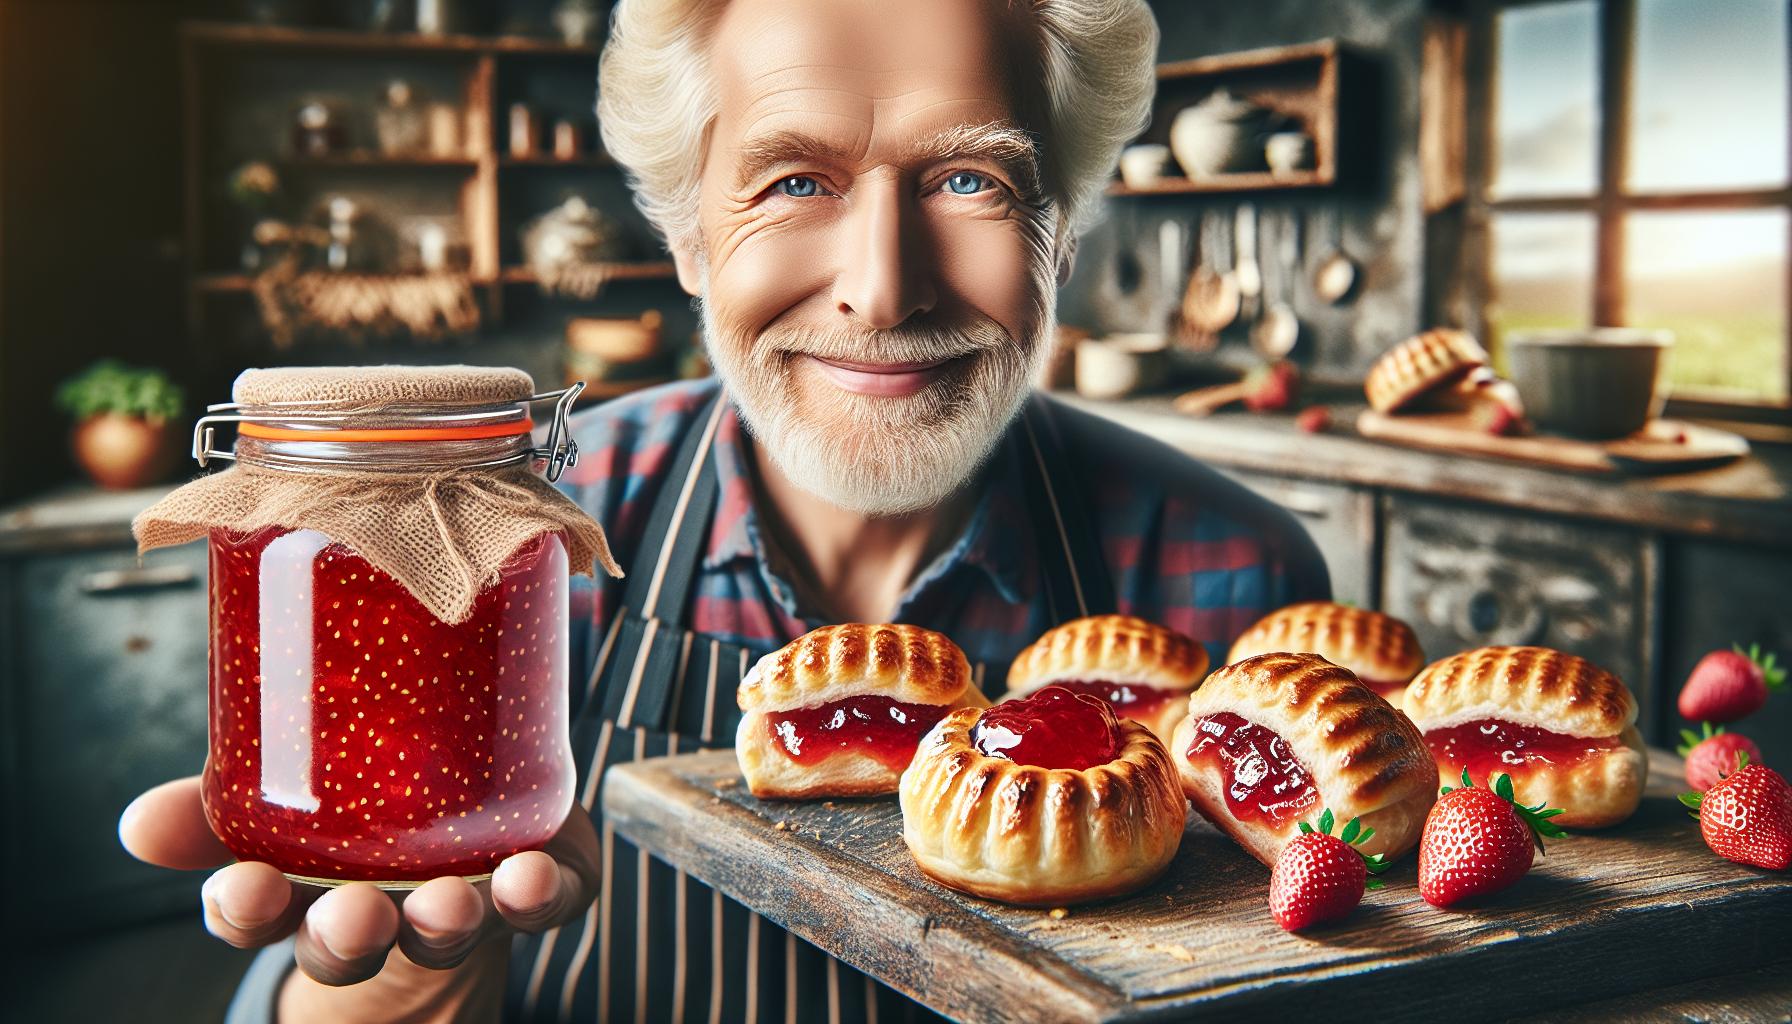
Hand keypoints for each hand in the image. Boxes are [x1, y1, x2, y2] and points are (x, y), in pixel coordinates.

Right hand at [119, 777, 599, 985]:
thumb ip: (215, 806)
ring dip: (446, 919)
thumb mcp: (283, 801)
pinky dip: (542, 890)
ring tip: (450, 904)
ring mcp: (465, 901)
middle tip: (351, 914)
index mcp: (308, 885)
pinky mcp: (540, 885)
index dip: (246, 909)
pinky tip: (534, 876)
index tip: (240, 891)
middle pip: (355, 937)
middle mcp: (386, 908)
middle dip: (349, 931)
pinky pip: (549, 897)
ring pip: (448, 925)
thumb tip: (135, 827)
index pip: (259, 911)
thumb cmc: (372, 809)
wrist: (480, 831)